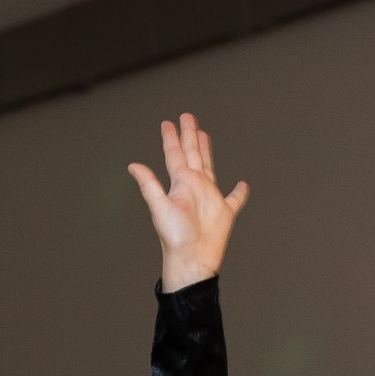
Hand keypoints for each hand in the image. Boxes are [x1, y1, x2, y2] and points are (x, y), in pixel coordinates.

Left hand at [128, 114, 247, 292]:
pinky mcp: (225, 212)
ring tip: (204, 135)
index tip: (168, 122)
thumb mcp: (160, 207)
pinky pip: (235, 199)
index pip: (175, 155)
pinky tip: (242, 184)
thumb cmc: (175, 237)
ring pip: (209, 167)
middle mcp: (195, 186)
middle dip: (189, 135)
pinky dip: (240, 192)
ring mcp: (210, 198)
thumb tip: (132, 165)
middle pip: (192, 154)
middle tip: (187, 116)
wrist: (192, 259)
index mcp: (181, 183)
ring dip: (206, 151)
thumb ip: (149, 184)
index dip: (172, 138)